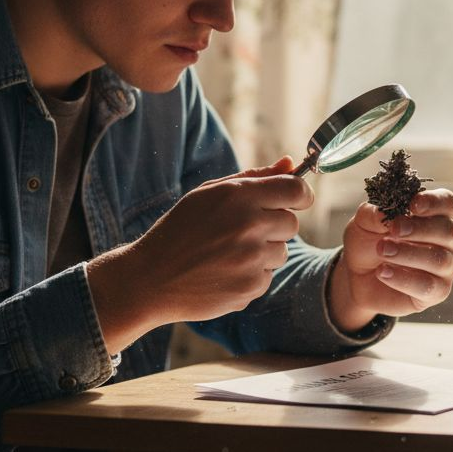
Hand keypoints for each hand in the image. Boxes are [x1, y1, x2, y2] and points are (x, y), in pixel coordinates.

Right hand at [87, 156, 311, 352]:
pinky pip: (267, 277)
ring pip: (281, 252)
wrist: (151, 278)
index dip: (301, 194)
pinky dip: (251, 275)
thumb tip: (291, 163)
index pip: (295, 189)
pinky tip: (223, 272)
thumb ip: (254, 177)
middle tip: (244, 230)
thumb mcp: (208, 194)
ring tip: (227, 253)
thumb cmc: (180, 230)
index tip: (296, 199)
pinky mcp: (251, 288)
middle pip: (292, 223)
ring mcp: (251, 260)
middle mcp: (249, 226)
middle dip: (275, 225)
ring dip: (263, 252)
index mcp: (238, 196)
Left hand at [328, 188, 452, 332]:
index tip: (413, 204)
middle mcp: (449, 240)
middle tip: (394, 229)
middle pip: (449, 231)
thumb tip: (383, 211)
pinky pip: (429, 286)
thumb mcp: (364, 223)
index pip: (447, 203)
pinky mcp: (438, 292)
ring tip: (382, 250)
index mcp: (437, 214)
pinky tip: (383, 272)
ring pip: (440, 260)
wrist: (358, 277)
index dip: (433, 202)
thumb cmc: (369, 242)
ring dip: (409, 254)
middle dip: (420, 229)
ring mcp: (447, 267)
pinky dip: (404, 278)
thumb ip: (373, 214)